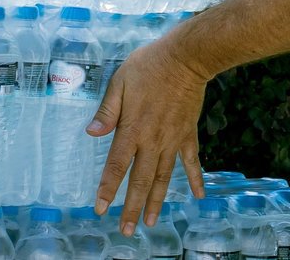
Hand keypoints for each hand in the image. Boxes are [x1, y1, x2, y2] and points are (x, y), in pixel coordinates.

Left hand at [86, 36, 207, 234]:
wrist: (185, 58)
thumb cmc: (148, 66)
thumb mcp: (119, 82)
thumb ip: (107, 111)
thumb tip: (92, 133)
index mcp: (132, 129)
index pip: (116, 166)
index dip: (108, 188)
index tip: (100, 209)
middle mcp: (152, 141)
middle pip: (140, 181)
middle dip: (131, 208)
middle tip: (126, 231)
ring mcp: (172, 140)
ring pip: (163, 178)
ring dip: (156, 202)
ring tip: (150, 223)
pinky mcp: (188, 134)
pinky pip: (192, 162)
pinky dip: (195, 179)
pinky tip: (198, 196)